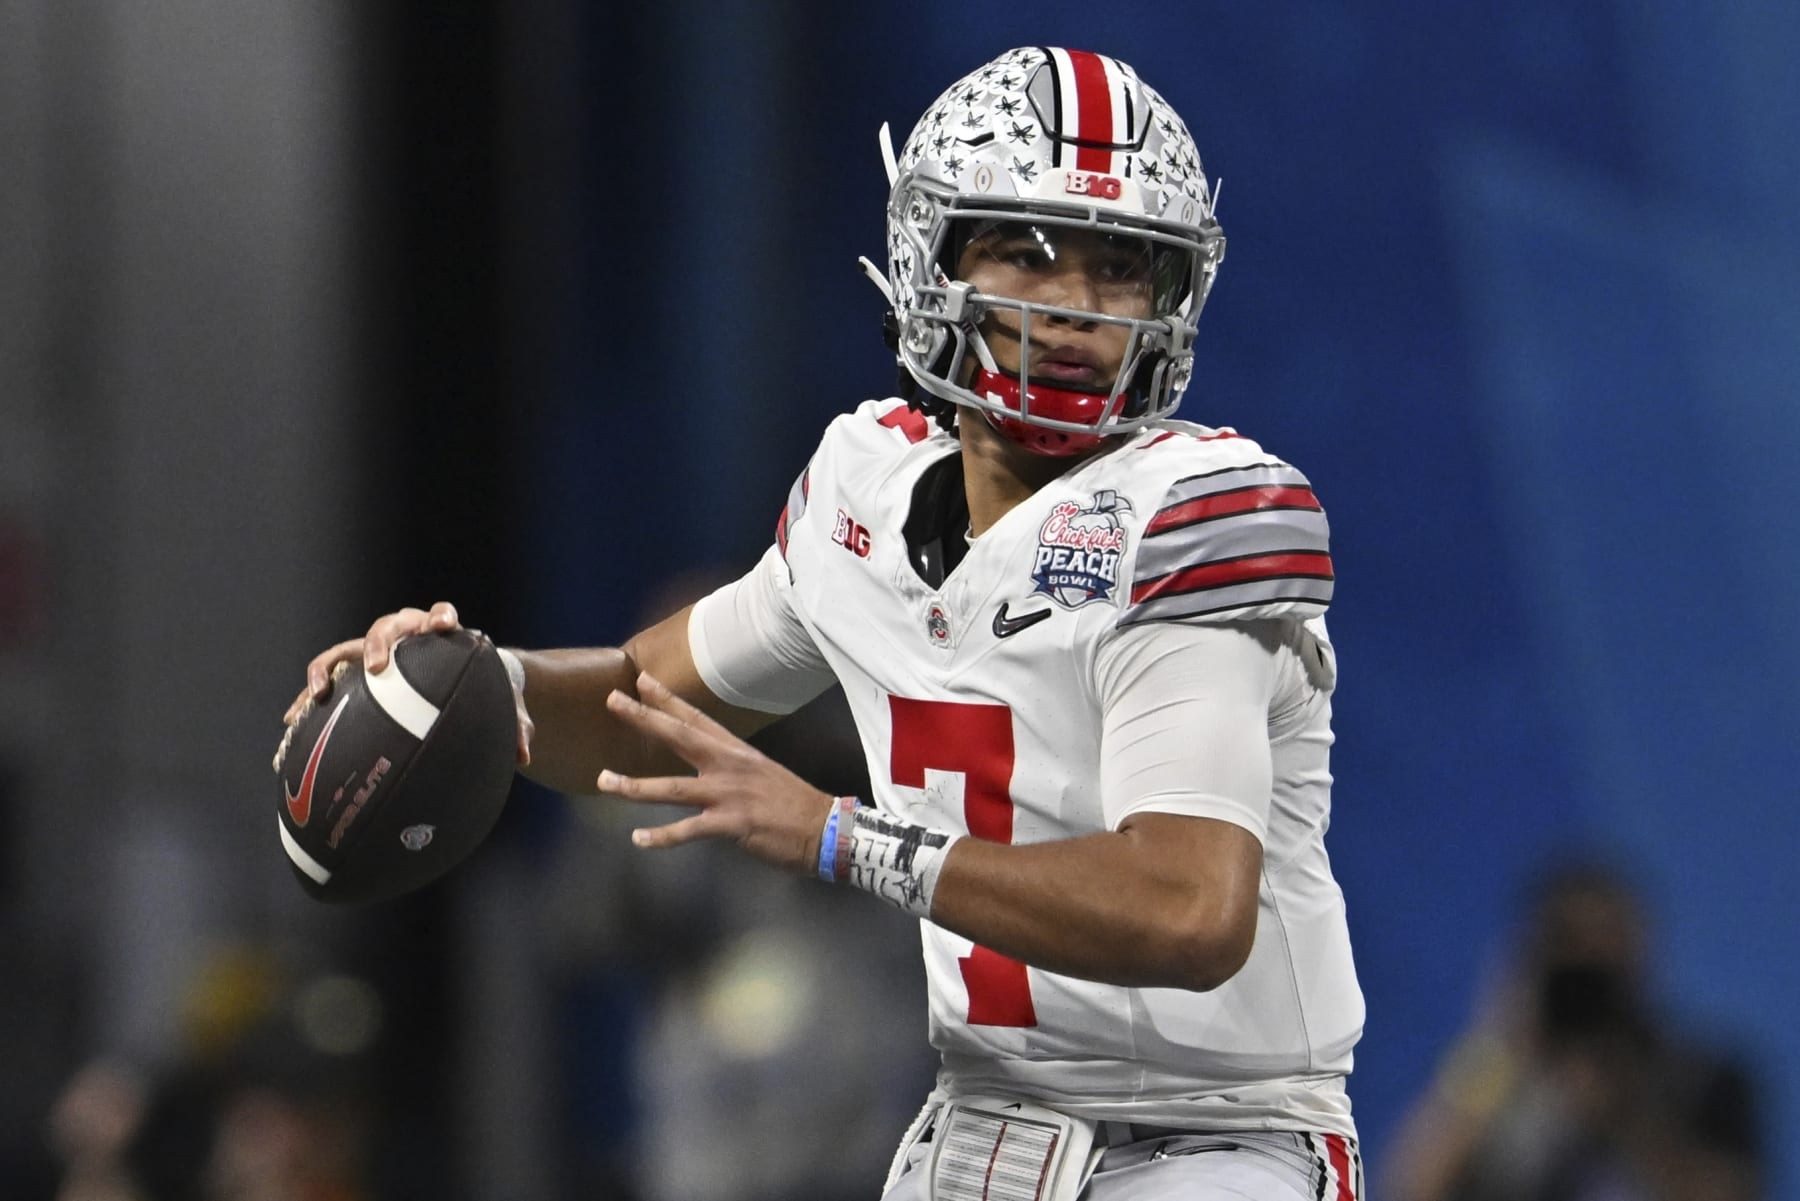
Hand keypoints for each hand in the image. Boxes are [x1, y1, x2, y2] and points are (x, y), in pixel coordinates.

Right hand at [281, 601, 533, 766]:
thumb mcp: (500, 705)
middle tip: (378, 666)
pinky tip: (291, 725)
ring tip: (316, 696)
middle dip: (380, 642)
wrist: (458, 685)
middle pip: (387, 627)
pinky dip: (307, 700)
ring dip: (327, 669)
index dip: (440, 616)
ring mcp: (373, 655)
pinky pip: (326, 682)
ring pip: (344, 651)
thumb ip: (515, 726)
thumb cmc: (481, 690)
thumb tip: (524, 757)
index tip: (443, 625)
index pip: (439, 615)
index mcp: (439, 637)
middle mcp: (402, 639)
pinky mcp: (354, 675)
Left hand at [598, 671, 834, 875]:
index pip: (696, 718)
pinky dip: (661, 837)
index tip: (640, 681)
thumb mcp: (761, 775)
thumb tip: (706, 770)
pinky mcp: (732, 823)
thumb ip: (731, 769)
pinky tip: (638, 840)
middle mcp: (729, 766)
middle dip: (643, 718)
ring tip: (604, 781)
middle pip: (678, 736)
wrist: (826, 830)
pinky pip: (688, 830)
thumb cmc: (794, 806)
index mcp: (736, 752)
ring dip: (633, 786)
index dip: (666, 699)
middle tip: (612, 700)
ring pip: (670, 788)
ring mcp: (729, 794)